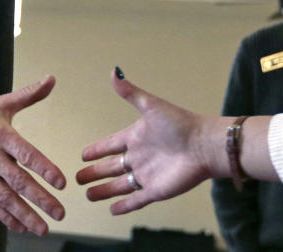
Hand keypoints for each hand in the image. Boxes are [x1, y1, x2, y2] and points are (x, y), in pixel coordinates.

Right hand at [0, 75, 65, 234]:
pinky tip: (21, 227)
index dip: (44, 168)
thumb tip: (51, 79)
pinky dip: (6, 217)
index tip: (61, 182)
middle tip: (59, 212)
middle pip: (17, 180)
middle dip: (40, 199)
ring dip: (25, 214)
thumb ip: (29, 94)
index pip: (26, 153)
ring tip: (43, 228)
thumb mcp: (0, 102)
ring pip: (4, 197)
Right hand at [76, 68, 216, 214]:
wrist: (205, 146)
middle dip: (94, 173)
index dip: (96, 150)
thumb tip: (113, 71)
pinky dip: (124, 206)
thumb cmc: (180, 123)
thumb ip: (130, 92)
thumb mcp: (151, 106)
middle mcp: (139, 157)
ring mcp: (147, 175)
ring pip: (119, 186)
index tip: (82, 154)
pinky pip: (136, 200)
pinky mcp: (156, 190)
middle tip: (77, 178)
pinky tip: (112, 210)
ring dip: (104, 191)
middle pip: (111, 167)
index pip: (110, 145)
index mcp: (135, 137)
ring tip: (88, 196)